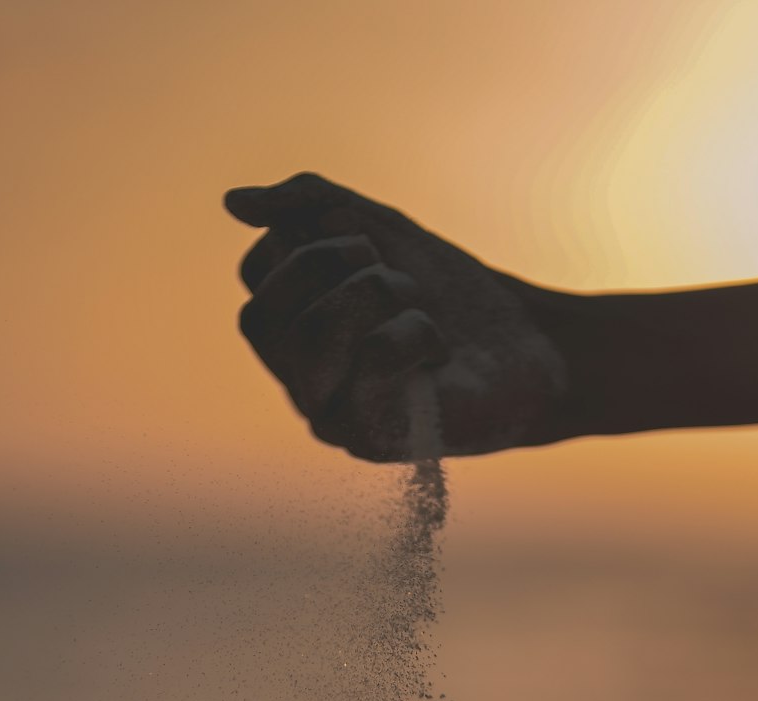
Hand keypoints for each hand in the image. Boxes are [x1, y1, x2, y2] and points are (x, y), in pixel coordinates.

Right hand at [224, 172, 568, 461]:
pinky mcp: (373, 439)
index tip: (369, 248)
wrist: (524, 343)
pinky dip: (415, 333)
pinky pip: (372, 360)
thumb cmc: (447, 294)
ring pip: (310, 337)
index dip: (315, 240)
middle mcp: (297, 379)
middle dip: (336, 267)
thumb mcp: (376, 227)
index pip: (257, 275)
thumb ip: (306, 205)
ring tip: (418, 310)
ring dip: (379, 295)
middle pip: (265, 314)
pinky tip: (436, 351)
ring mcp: (330, 415)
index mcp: (290, 331)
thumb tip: (233, 204)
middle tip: (394, 276)